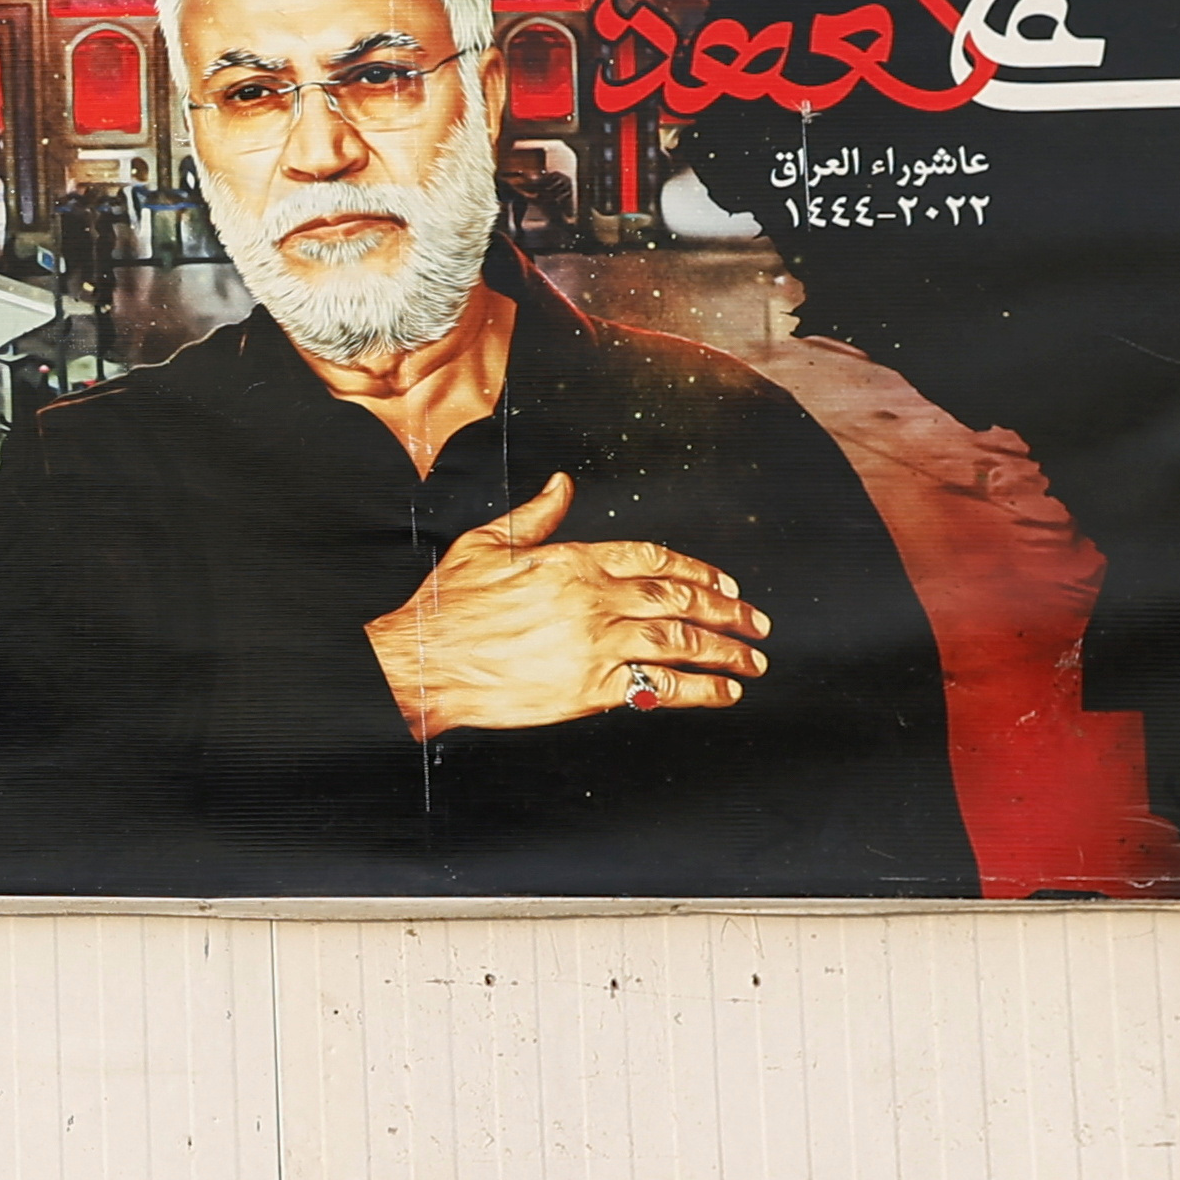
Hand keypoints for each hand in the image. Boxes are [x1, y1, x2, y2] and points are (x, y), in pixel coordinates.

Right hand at [361, 474, 770, 740]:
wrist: (424, 661)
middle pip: (679, 599)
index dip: (696, 570)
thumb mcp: (486, 545)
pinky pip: (660, 685)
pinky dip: (699, 690)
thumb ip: (534, 516)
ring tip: (752, 660)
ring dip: (724, 650)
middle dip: (726, 611)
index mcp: (572, 560)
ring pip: (680, 641)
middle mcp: (594, 599)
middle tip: (755, 622)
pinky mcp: (592, 687)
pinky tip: (722, 692)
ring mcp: (597, 643)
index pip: (653, 558)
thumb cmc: (447, 607)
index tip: (722, 583)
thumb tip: (561, 486)